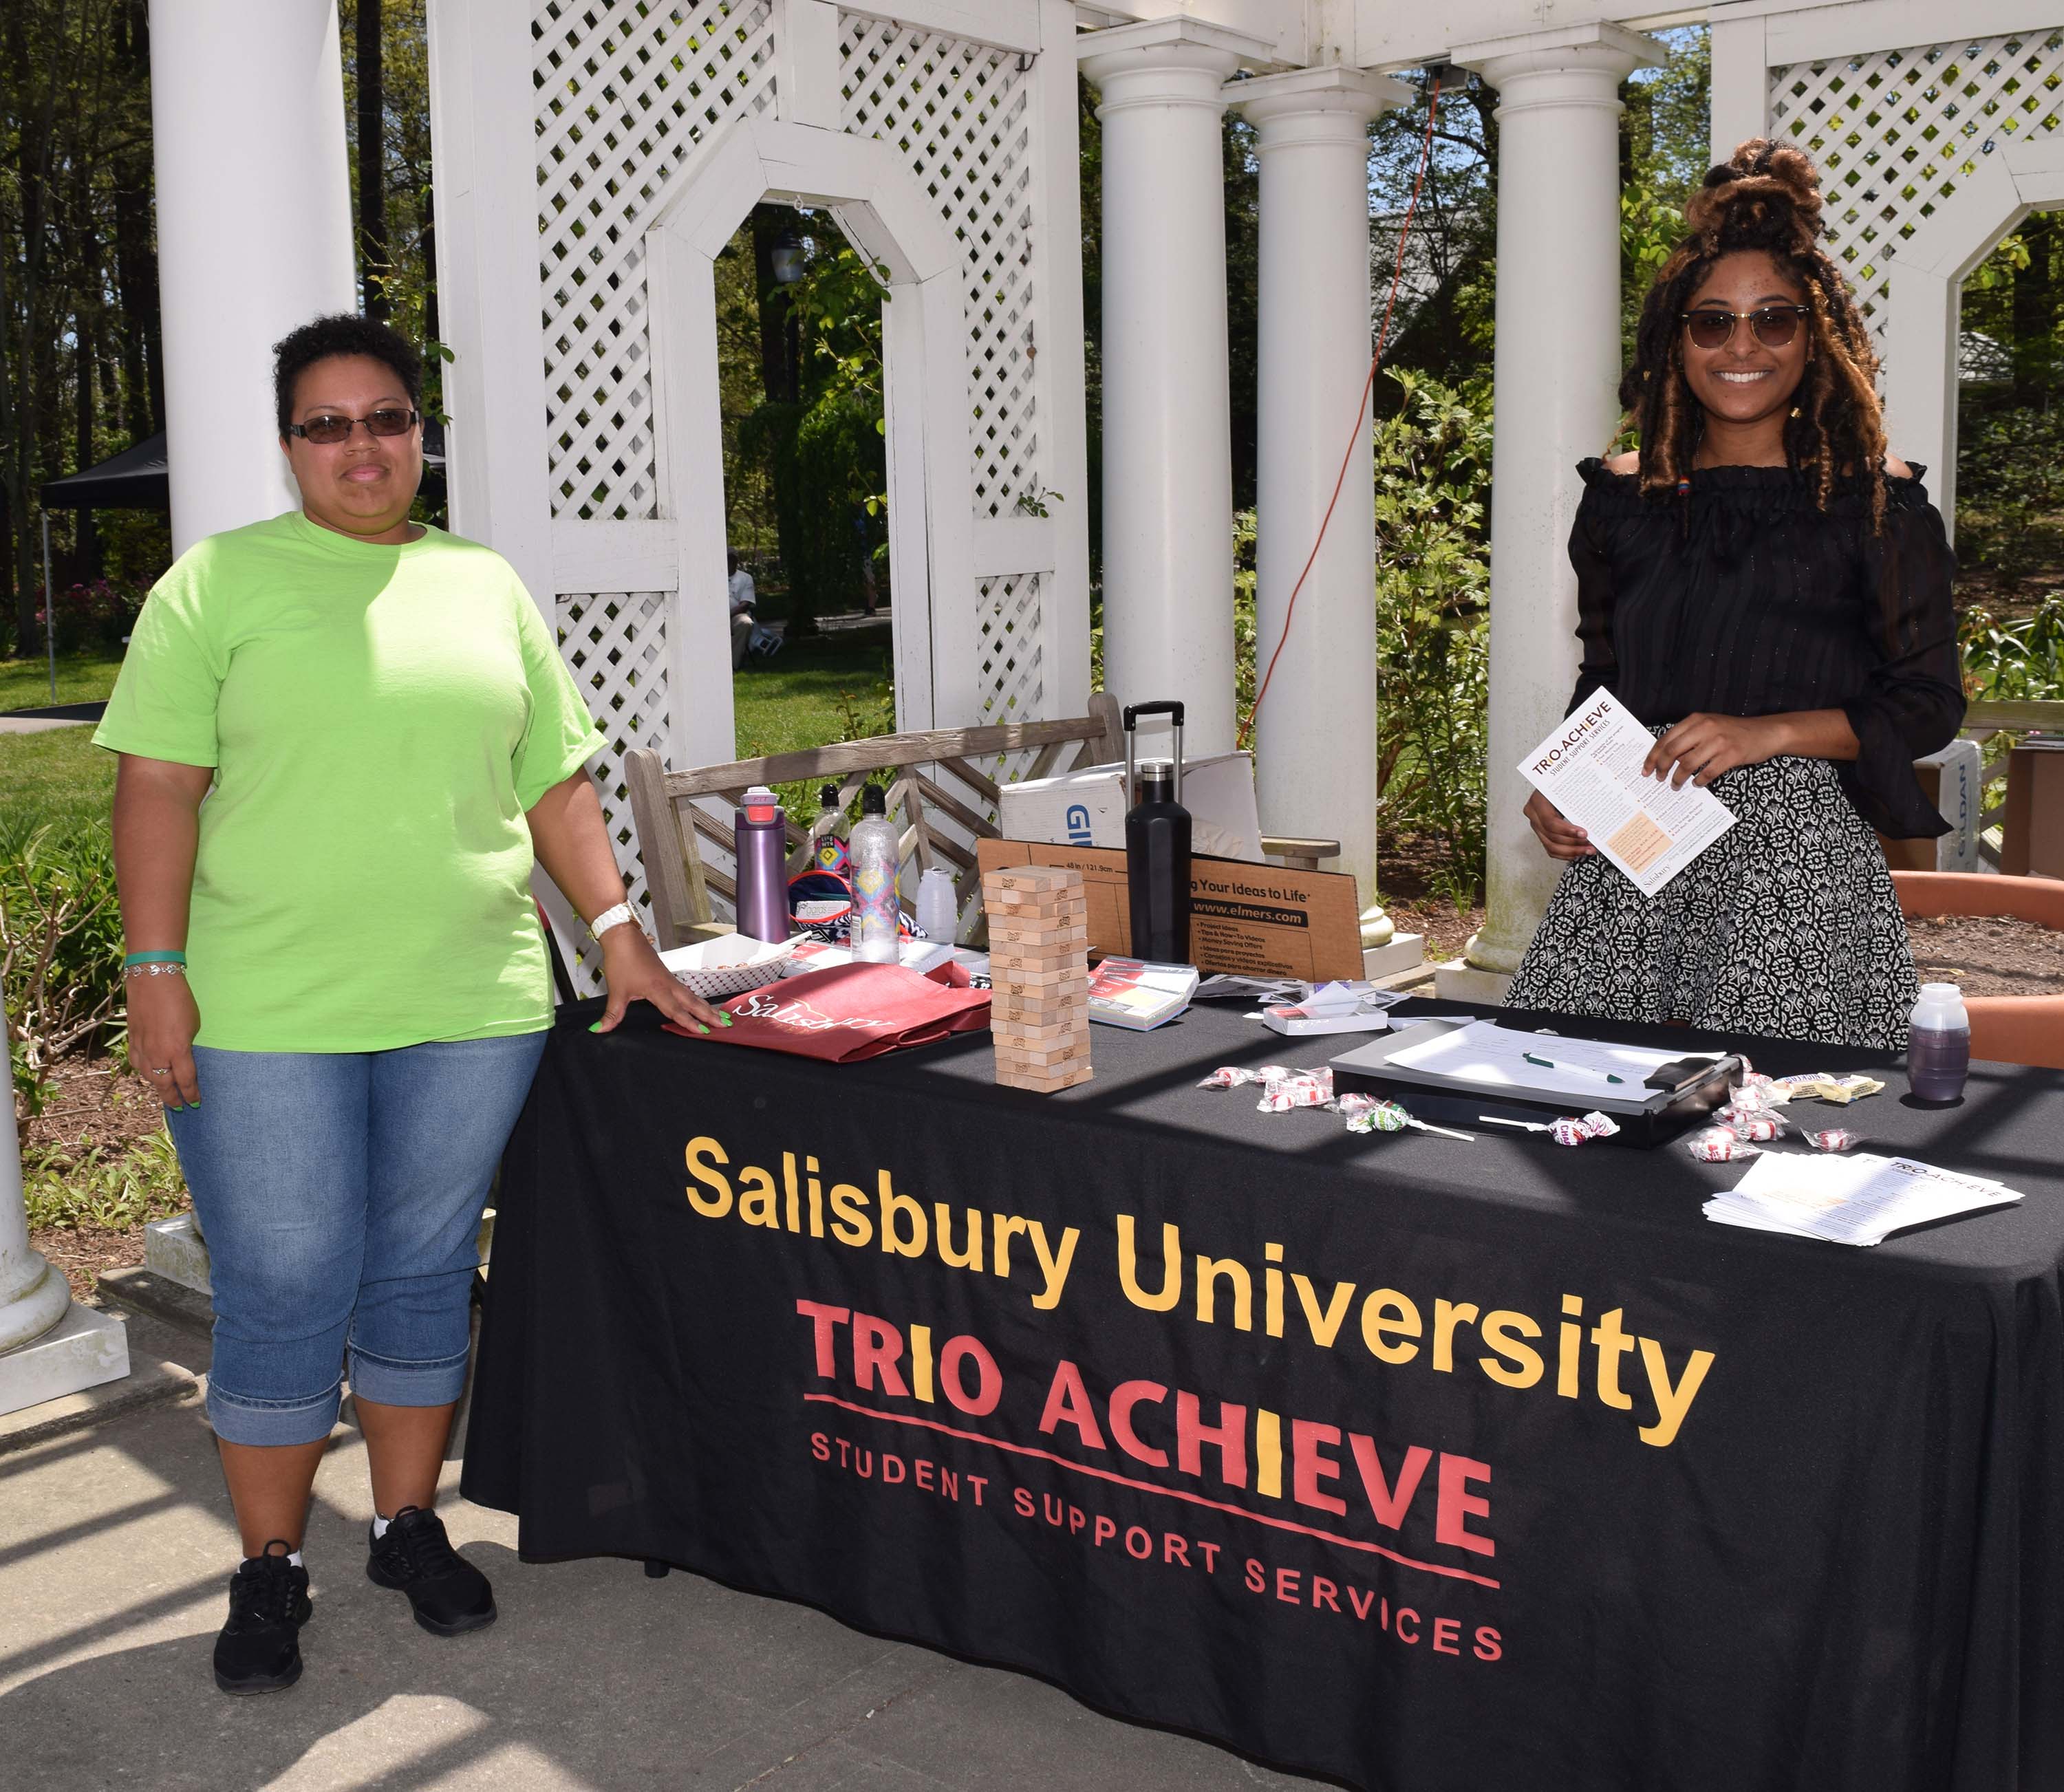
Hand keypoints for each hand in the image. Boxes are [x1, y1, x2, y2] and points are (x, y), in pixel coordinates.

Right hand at [127, 974, 201, 1110]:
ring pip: (148, 1076)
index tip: (196, 1103)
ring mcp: (142, 1048)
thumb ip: (187, 1045)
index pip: (185, 1081)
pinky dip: (144, 1072)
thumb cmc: (180, 1000)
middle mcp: (157, 1054)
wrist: (152, 981)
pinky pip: (137, 1063)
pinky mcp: (132, 1040)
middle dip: (172, 1098)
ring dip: (157, 1086)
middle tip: (180, 1108)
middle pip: (164, 1084)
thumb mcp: (194, 1025)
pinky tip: (148, 1074)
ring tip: (165, 1094)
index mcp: (178, 1051)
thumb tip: (182, 1057)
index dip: (191, 1094)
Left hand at [591, 924, 729, 1035]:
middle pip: (692, 1002)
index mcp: (657, 989)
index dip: (689, 1022)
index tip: (702, 1032)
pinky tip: (698, 1003)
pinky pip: (686, 990)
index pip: (676, 1010)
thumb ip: (612, 1013)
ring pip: (691, 995)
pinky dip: (695, 998)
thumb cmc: (621, 960)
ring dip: (705, 1006)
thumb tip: (599, 1030)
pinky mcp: (667, 975)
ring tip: (719, 1016)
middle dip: (708, 1014)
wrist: (623, 937)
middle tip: (724, 1024)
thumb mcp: (616, 990)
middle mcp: (668, 984)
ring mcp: (669, 978)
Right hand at [1524, 789, 1594, 860]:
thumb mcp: (1569, 784)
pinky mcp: (1541, 833)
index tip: (1584, 833)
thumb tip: (1599, 803)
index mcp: (1538, 801)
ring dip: (1571, 851)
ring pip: (1551, 846)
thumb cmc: (1562, 783)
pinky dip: (1565, 853)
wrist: (1552, 783)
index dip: (1567, 830)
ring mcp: (1536, 825)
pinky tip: (1578, 852)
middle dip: (1573, 843)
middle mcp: (1534, 814)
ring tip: (1587, 850)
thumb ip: (1579, 793)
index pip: (1550, 821)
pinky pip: (1551, 849)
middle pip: (1552, 836)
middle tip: (1590, 845)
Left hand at [1643, 713, 1789, 788]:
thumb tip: (1666, 758)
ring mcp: (1719, 742)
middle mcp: (1705, 728)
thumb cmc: (1734, 731)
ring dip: (1678, 778)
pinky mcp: (1731, 755)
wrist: (1766, 732)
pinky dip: (1699, 781)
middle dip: (1662, 768)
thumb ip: (1689, 736)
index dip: (1653, 756)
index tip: (1646, 769)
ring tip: (1676, 785)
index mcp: (1696, 720)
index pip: (1666, 739)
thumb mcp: (1709, 725)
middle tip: (1659, 779)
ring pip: (1687, 764)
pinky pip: (1707, 773)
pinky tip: (1698, 783)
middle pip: (1672, 751)